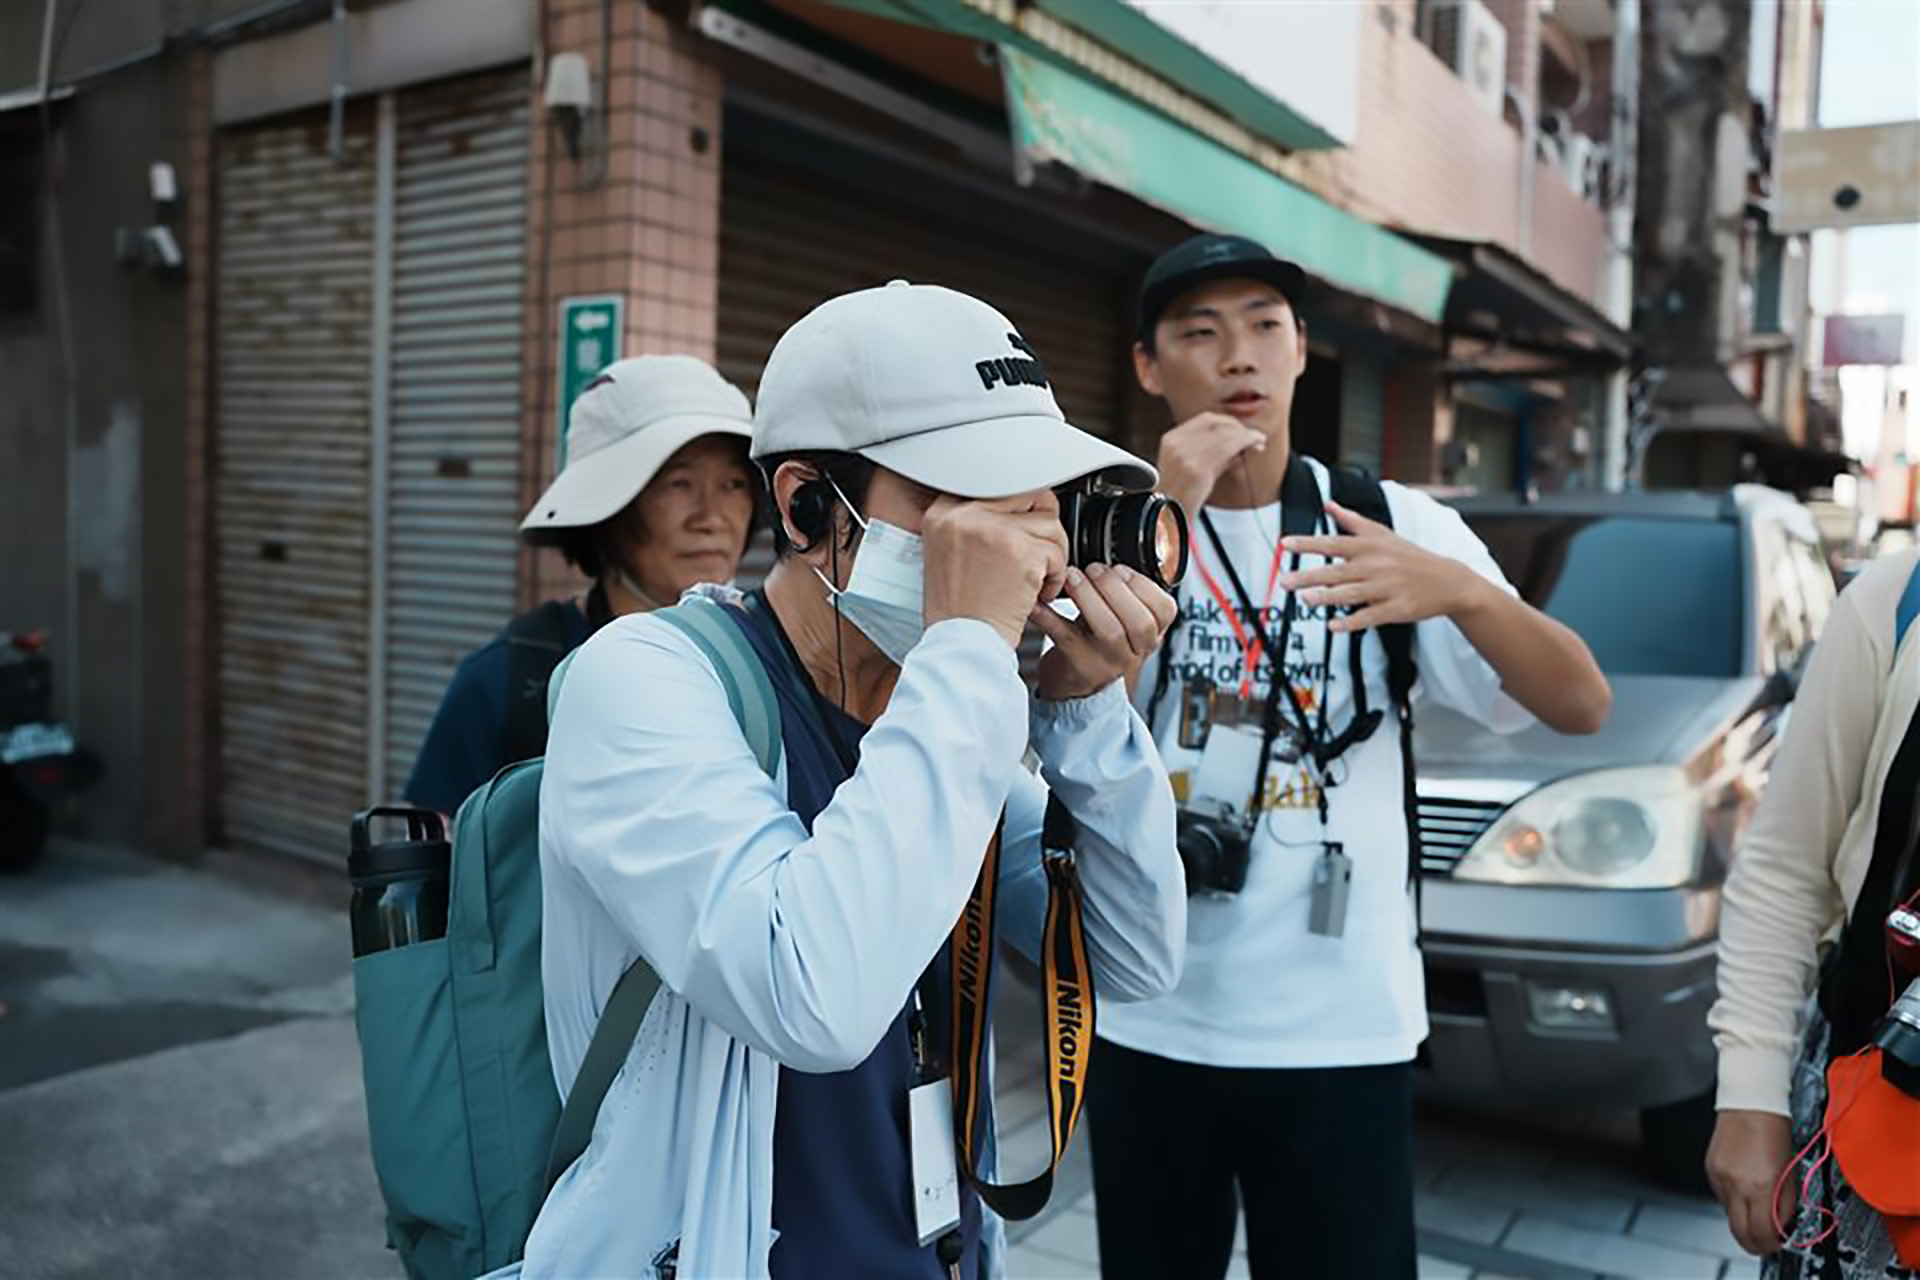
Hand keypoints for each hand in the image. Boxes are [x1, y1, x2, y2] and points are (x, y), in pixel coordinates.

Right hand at [922, 492, 1069, 649]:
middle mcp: (964, 514)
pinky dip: (1055, 577)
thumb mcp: (945, 553)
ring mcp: (993, 530)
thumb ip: (972, 523)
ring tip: (1037, 579)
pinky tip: (1038, 594)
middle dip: (1041, 525)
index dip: (1019, 508)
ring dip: (1053, 554)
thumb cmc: (957, 611)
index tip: (1020, 530)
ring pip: (1049, 523)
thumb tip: (1016, 501)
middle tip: (1036, 553)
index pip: (997, 483)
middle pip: (1027, 495)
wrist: (961, 644)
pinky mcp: (1020, 552)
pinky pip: (1056, 552)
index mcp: (943, 512)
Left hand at [1031, 563, 1177, 700]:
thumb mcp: (1121, 621)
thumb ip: (1124, 594)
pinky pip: (1065, 635)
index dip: (1144, 586)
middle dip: (1116, 589)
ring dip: (1089, 598)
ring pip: (1109, 630)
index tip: (1122, 569)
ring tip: (1072, 577)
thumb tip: (1107, 553)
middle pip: (1140, 622)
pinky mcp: (1077, 665)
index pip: (1165, 611)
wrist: (1074, 684)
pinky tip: (1038, 600)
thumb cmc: (1096, 642)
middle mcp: (1132, 651)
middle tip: (1094, 569)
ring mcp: (1106, 662)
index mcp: (1148, 636)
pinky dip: (1048, 614)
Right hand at [1154, 413, 1267, 517]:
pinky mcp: (1197, 469)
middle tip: (1254, 437)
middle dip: (1239, 429)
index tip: (1241, 430)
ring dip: (1246, 436)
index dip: (1228, 423)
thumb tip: (1239, 445)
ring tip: (1257, 443)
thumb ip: (1213, 454)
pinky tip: (1253, 446)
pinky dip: (1245, 444)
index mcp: (1171, 440)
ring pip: (1225, 434)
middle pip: (1217, 424)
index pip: (1206, 419)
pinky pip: (1227, 448)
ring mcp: (1186, 456)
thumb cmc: (1177, 498)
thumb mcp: (1191, 468)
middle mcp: (1177, 444)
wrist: (1164, 518)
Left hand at [1279, 500, 1483, 631]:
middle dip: (1309, 576)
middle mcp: (1377, 565)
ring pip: (1351, 594)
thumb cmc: (1410, 556)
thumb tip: (1328, 504)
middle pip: (1338, 570)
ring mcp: (1387, 588)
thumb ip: (1352, 521)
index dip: (1308, 543)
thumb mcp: (1383, 534)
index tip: (1285, 544)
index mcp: (1371, 546)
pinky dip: (1351, 622)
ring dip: (1327, 597)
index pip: (1334, 542)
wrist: (1448, 581)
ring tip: (1304, 599)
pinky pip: (1369, 617)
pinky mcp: (1396, 609)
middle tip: (1284, 581)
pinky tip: (1333, 626)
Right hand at [1707, 1109, 1794, 1256]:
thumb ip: (1784, 1204)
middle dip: (1754, 1242)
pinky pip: (1721, 1196)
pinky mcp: (1710, 1170)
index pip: (1761, 1233)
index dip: (1770, 1245)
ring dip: (1744, 1218)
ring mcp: (1719, 1178)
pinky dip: (1734, 1199)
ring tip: (1757, 1205)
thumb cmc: (1775, 1132)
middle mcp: (1736, 1185)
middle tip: (1765, 1240)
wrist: (1750, 1105)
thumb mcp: (1790, 1173)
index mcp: (1760, 1186)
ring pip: (1729, 1215)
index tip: (1777, 1243)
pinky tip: (1744, 1185)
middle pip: (1739, 1232)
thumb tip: (1780, 1226)